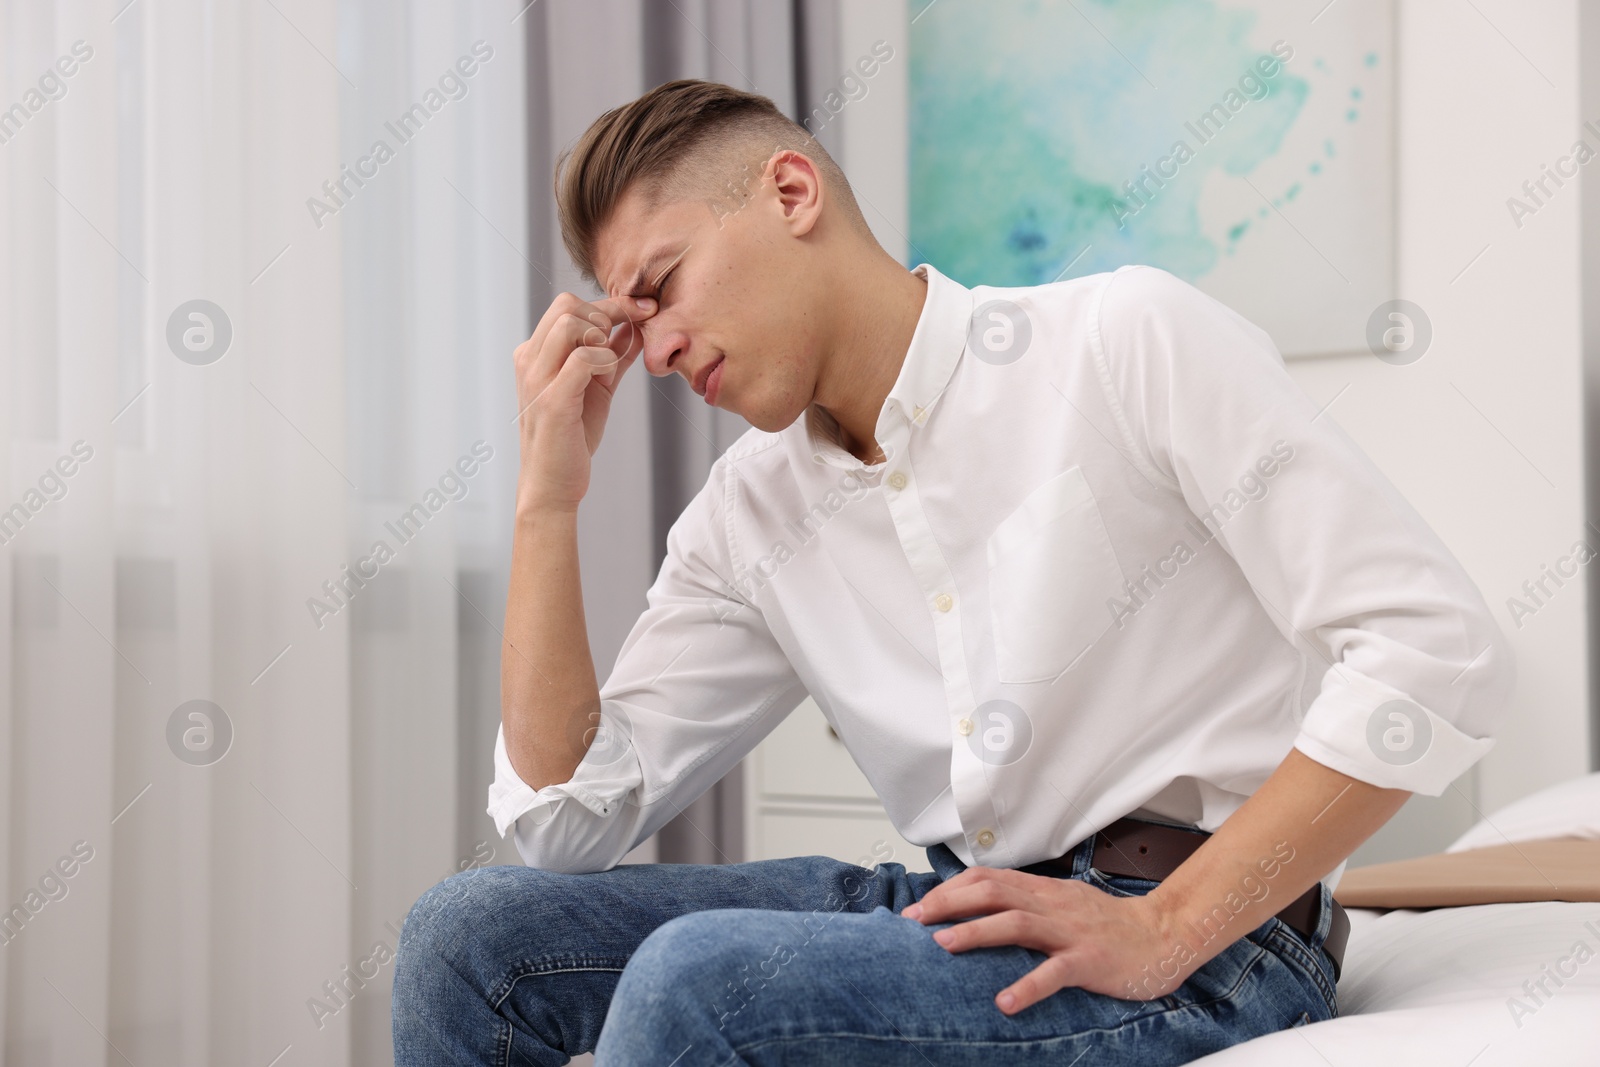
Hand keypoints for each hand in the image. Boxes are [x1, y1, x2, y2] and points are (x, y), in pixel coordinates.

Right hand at [512, 292, 655, 512]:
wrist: (553, 484)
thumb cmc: (573, 438)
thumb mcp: (598, 388)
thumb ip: (613, 357)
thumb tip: (636, 327)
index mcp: (536, 354)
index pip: (569, 305)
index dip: (612, 302)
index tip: (645, 309)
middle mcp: (530, 360)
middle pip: (567, 304)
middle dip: (608, 313)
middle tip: (626, 340)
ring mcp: (537, 378)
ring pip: (569, 322)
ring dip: (601, 336)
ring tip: (610, 365)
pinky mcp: (552, 400)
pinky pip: (581, 357)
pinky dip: (604, 359)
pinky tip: (609, 375)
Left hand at [901, 867, 1193, 1013]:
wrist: (1163, 933)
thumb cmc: (1109, 924)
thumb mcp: (1062, 902)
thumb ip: (1026, 901)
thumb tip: (982, 905)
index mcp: (1043, 890)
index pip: (987, 878)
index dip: (950, 889)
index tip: (920, 906)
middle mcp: (1051, 905)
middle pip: (992, 892)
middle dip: (949, 904)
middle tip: (915, 920)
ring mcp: (1070, 932)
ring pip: (1016, 923)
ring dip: (976, 932)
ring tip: (943, 945)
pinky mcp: (1089, 961)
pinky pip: (1054, 972)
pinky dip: (1027, 986)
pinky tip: (1004, 1001)